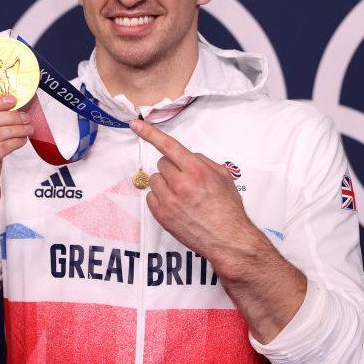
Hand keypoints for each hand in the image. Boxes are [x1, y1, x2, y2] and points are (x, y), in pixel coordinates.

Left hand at [130, 119, 259, 275]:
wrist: (228, 239)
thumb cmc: (228, 209)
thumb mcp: (223, 177)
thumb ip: (202, 161)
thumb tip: (186, 156)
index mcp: (196, 170)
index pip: (168, 145)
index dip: (149, 133)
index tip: (135, 124)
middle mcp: (181, 184)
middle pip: (162, 164)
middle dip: (172, 168)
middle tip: (186, 180)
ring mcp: (169, 201)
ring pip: (154, 180)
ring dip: (165, 184)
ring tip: (182, 195)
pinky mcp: (162, 216)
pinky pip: (151, 198)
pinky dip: (160, 199)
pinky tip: (176, 205)